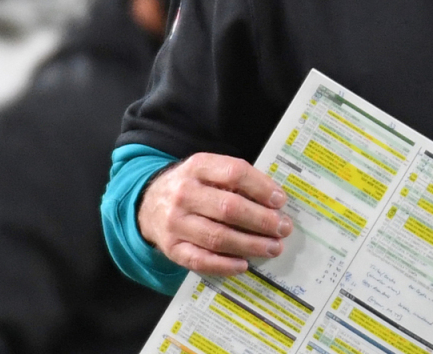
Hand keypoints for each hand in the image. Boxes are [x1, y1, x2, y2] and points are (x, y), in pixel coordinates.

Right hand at [137, 153, 291, 275]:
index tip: (281, 201)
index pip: (234, 173)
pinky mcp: (171, 248)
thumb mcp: (209, 171)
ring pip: (218, 237)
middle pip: (229, 208)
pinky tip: (244, 264)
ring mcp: (175, 222)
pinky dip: (224, 265)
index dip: (261, 187)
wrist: (149, 203)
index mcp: (198, 167)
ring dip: (251, 245)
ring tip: (273, 248)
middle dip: (262, 220)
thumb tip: (275, 203)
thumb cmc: (193, 187)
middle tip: (283, 228)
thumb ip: (237, 181)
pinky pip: (200, 260)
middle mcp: (184, 193)